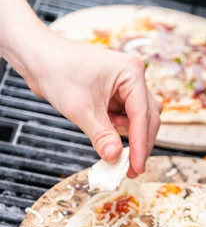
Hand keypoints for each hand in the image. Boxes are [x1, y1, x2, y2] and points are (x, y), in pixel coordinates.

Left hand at [27, 31, 160, 176]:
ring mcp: (126, 84)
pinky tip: (102, 128)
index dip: (140, 145)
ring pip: (139, 117)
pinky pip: (126, 115)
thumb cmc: (58, 72)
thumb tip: (115, 158)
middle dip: (139, 143)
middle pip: (148, 117)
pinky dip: (117, 128)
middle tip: (131, 169)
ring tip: (107, 140)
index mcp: (132, 73)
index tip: (136, 168)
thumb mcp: (81, 110)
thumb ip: (101, 136)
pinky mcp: (116, 91)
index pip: (142, 116)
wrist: (37, 57)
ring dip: (128, 134)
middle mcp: (133, 76)